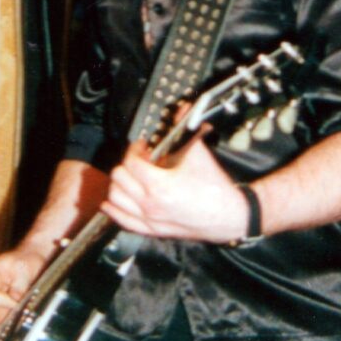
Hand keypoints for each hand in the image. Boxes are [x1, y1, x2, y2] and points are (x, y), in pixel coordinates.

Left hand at [101, 134, 248, 242]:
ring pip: (115, 199)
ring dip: (118, 184)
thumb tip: (183, 110)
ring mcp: (150, 219)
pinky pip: (123, 221)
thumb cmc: (216, 189)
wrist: (229, 215)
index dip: (135, 149)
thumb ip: (186, 129)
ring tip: (129, 177)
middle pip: (119, 178)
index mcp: (158, 185)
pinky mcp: (153, 230)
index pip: (131, 162)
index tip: (143, 146)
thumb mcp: (199, 153)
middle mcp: (149, 204)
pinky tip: (111, 202)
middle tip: (139, 160)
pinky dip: (114, 210)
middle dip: (126, 165)